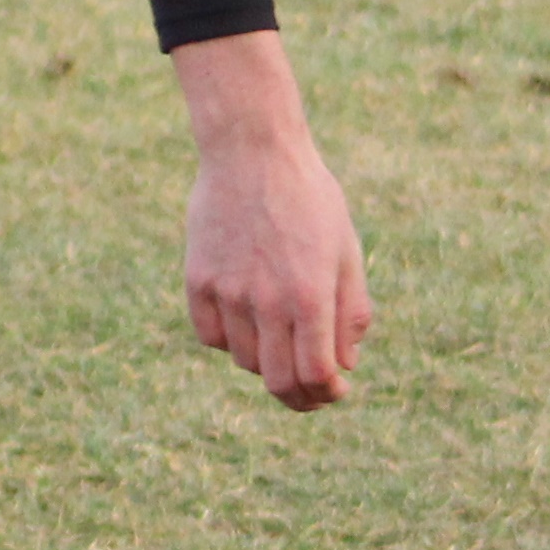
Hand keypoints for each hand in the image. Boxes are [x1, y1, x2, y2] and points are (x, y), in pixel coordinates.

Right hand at [174, 33, 371, 410]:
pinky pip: (213, 337)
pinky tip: (248, 319)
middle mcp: (266, 301)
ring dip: (268, 363)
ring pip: (245, 361)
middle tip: (311, 393)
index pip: (316, 375)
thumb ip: (350, 311)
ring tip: (283, 339)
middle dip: (300, 398)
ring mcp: (228, 293)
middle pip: (278, 381)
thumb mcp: (346, 250)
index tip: (334, 390)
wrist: (253, 151)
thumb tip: (345, 365)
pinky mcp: (198, 282)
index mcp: (310, 294)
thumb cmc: (310, 199)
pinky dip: (231, 340)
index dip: (327, 394)